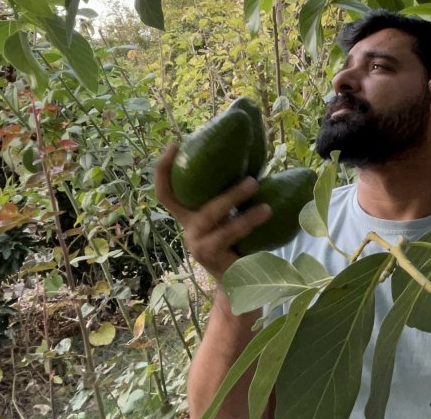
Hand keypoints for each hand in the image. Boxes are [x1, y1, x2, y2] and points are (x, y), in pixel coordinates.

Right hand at [153, 144, 270, 279]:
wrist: (236, 285)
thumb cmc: (235, 244)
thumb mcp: (226, 219)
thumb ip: (228, 199)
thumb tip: (252, 165)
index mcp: (188, 217)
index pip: (166, 193)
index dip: (164, 170)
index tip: (174, 145)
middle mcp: (188, 229)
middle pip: (196, 204)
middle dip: (224, 190)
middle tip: (251, 178)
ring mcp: (198, 245)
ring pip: (215, 218)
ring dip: (239, 205)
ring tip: (262, 197)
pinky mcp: (210, 258)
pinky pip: (230, 236)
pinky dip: (248, 224)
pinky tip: (267, 214)